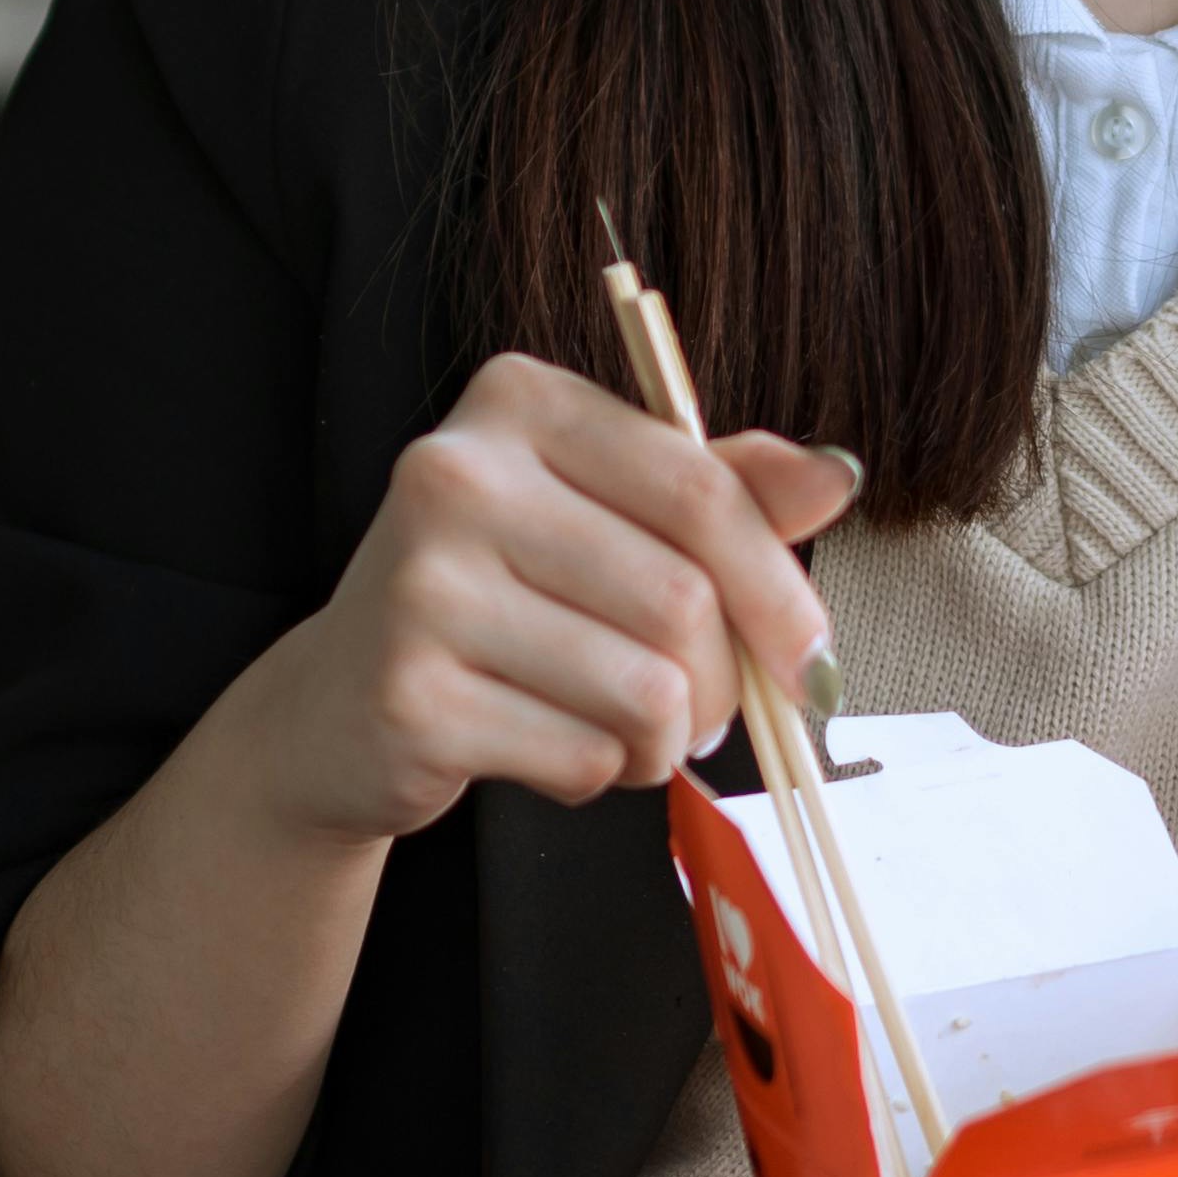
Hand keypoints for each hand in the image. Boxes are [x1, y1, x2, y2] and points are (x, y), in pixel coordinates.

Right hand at [220, 351, 854, 846]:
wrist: (339, 703)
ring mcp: (421, 585)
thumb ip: (720, 488)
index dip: (779, 587)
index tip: (813, 660)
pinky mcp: (411, 695)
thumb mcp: (604, 514)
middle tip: (703, 716)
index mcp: (517, 401)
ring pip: (643, 689)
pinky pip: (581, 757)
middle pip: (681, 599)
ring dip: (661, 740)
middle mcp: (454, 474)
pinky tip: (545, 747)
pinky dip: (594, 774)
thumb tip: (838, 472)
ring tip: (621, 732)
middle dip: (720, 685)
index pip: (699, 489)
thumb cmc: (499, 597)